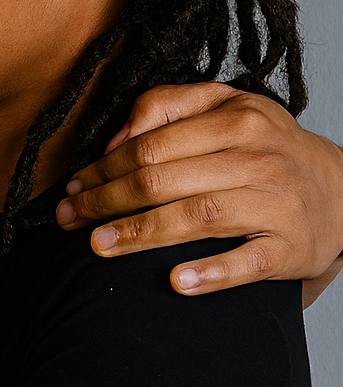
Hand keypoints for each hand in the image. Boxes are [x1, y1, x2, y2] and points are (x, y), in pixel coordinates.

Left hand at [55, 83, 342, 293]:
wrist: (341, 190)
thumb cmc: (266, 146)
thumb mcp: (227, 105)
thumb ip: (167, 105)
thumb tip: (116, 137)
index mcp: (237, 118)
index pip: (152, 143)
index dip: (104, 166)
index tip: (74, 184)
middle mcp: (257, 158)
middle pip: (164, 180)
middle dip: (107, 199)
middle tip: (71, 217)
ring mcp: (275, 204)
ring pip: (197, 217)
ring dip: (140, 234)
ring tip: (99, 245)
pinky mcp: (289, 248)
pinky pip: (246, 262)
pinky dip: (210, 273)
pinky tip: (174, 281)